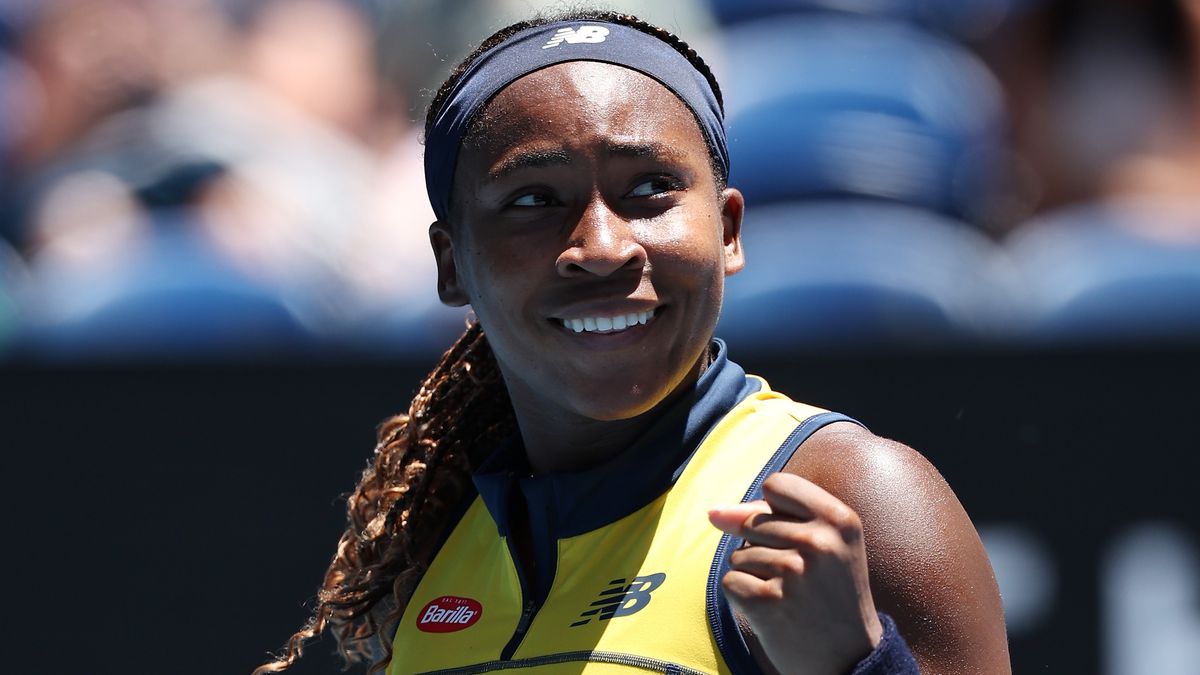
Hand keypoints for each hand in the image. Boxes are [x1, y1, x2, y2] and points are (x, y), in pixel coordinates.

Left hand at [708, 472, 883, 674]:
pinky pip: (730, 581)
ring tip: (790, 597)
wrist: (851, 662)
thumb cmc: (831, 596)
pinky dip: (743, 598)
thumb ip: (771, 516)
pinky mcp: (767, 601)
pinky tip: (773, 612)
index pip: (776, 485)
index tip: (792, 535)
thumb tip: (713, 513)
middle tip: (801, 580)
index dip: (772, 508)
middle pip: (753, 521)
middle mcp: (819, 542)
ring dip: (755, 576)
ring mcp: (792, 572)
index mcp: (840, 520)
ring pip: (739, 554)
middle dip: (764, 549)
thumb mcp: (823, 546)